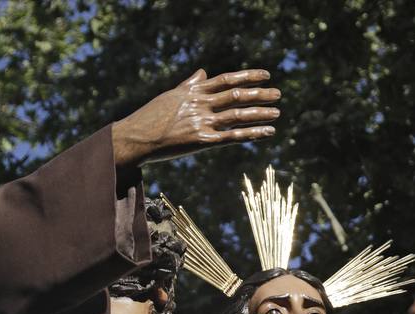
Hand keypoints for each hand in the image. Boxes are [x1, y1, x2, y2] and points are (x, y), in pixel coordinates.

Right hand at [112, 68, 279, 166]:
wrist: (136, 138)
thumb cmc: (150, 118)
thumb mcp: (171, 96)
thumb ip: (190, 84)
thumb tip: (202, 72)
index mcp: (194, 91)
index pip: (227, 79)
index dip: (248, 76)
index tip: (265, 74)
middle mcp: (201, 104)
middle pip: (237, 95)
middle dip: (260, 94)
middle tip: (278, 93)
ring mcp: (202, 122)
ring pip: (238, 115)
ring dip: (261, 113)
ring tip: (277, 112)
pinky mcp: (201, 141)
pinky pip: (233, 136)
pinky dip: (253, 133)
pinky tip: (268, 132)